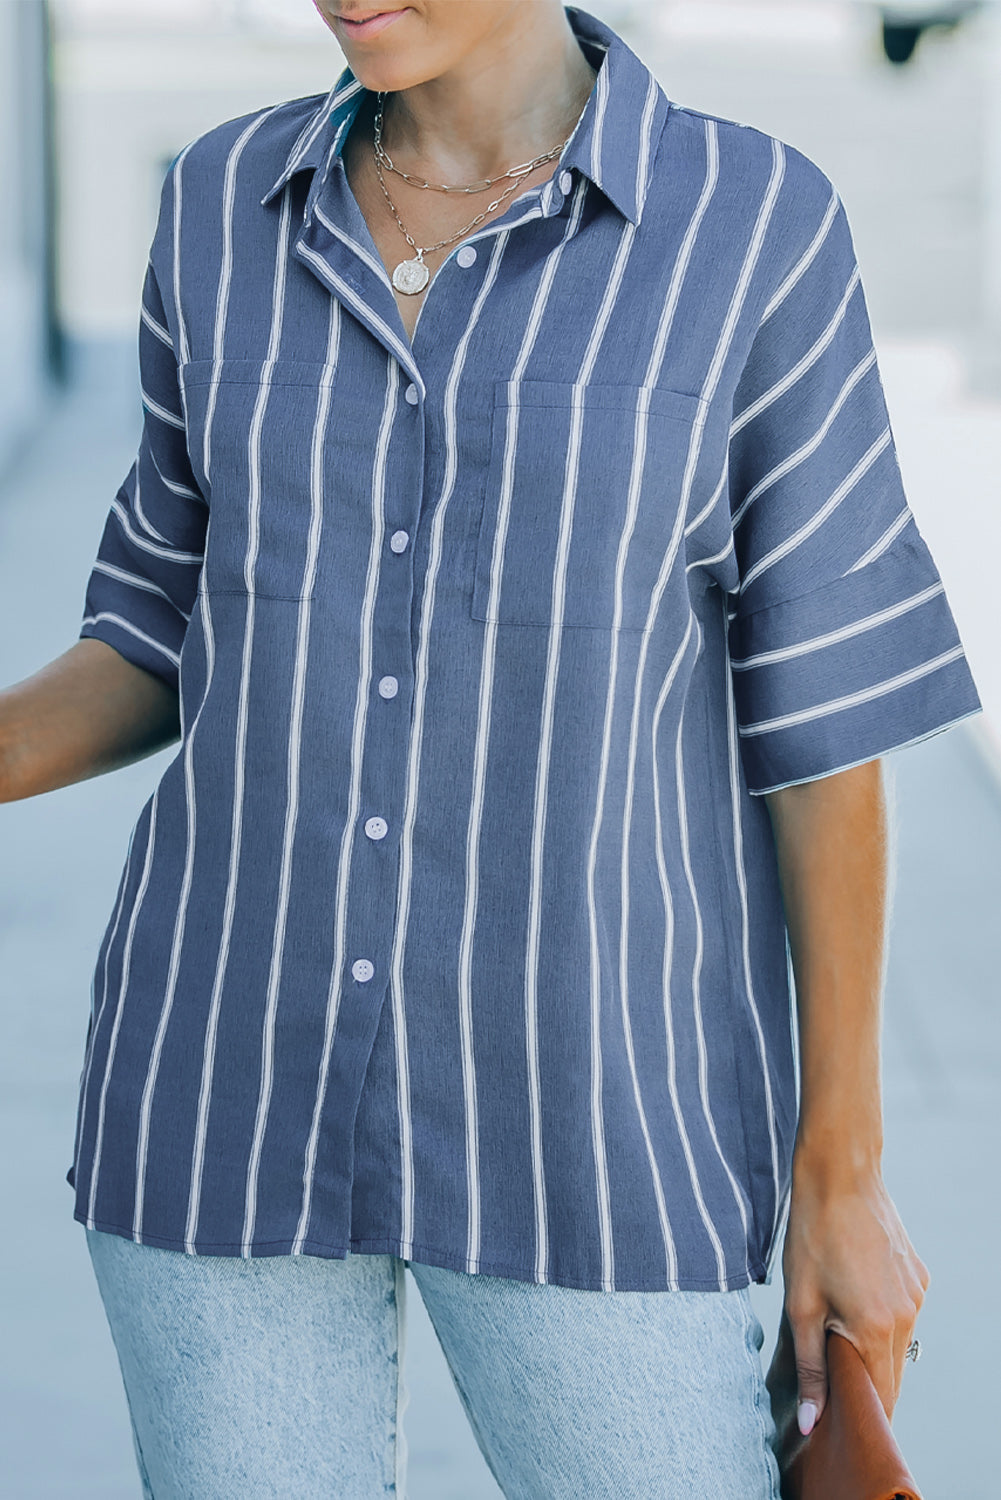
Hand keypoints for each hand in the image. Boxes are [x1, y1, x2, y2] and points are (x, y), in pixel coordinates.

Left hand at [778, 1159, 928, 1433]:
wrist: (840, 1175)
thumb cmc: (812, 1235)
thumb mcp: (799, 1304)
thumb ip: (809, 1368)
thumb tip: (812, 1422)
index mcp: (878, 1329)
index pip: (881, 1397)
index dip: (860, 1414)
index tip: (838, 1420)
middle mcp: (908, 1316)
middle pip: (892, 1373)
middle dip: (865, 1382)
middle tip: (830, 1378)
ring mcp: (917, 1294)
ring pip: (898, 1343)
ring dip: (873, 1347)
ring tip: (836, 1329)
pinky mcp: (918, 1276)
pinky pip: (903, 1313)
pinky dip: (882, 1317)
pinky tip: (854, 1295)